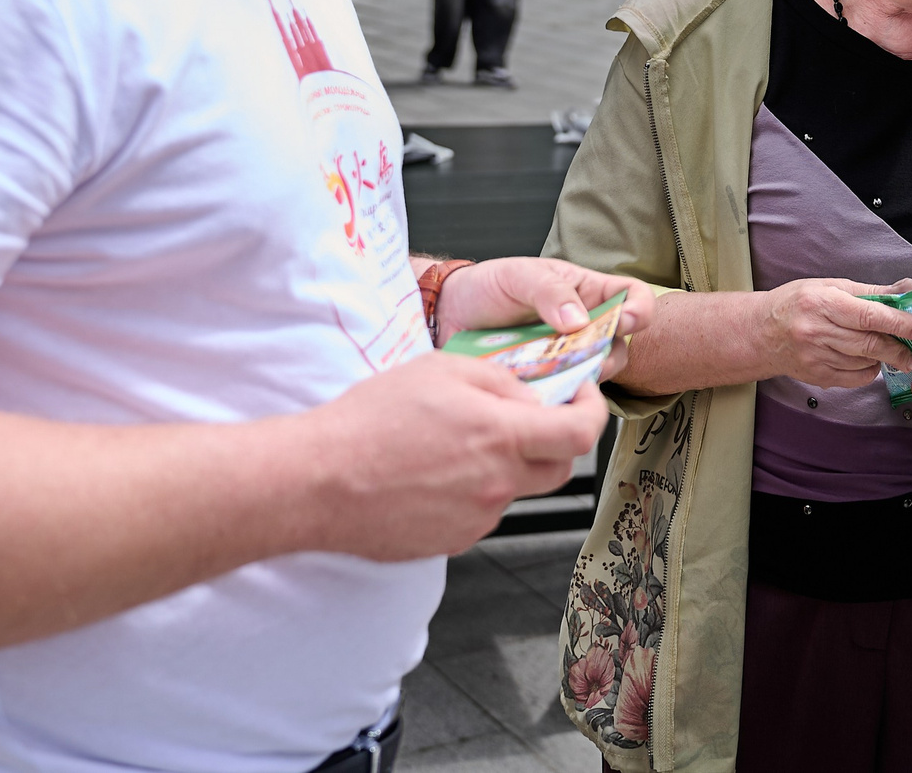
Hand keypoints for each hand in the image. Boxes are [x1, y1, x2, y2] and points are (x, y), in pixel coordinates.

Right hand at [299, 351, 609, 560]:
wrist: (318, 481)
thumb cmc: (370, 420)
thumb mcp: (440, 369)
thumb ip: (499, 379)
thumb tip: (531, 394)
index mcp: (502, 436)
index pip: (580, 434)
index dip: (593, 411)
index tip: (582, 397)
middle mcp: (497, 484)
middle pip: (557, 468)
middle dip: (553, 440)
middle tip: (521, 418)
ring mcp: (477, 519)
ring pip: (514, 489)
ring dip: (504, 466)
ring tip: (454, 443)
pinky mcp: (453, 542)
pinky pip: (480, 512)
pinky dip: (472, 491)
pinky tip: (432, 473)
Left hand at [431, 257, 660, 384]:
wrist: (449, 316)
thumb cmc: (487, 286)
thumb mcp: (518, 276)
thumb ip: (549, 291)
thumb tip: (578, 321)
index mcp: (586, 293)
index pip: (633, 297)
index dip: (639, 309)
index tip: (624, 321)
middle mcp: (583, 329)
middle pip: (619, 348)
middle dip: (607, 357)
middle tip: (584, 358)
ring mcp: (565, 360)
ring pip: (593, 378)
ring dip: (579, 381)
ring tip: (551, 375)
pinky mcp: (544, 384)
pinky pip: (561, 397)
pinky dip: (553, 397)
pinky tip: (534, 391)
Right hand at [760, 278, 911, 386]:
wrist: (760, 333)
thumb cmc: (795, 304)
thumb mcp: (830, 286)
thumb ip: (870, 290)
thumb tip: (905, 288)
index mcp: (821, 302)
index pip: (867, 315)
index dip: (898, 323)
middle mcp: (816, 331)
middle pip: (868, 343)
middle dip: (898, 348)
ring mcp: (815, 357)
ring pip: (863, 363)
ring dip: (884, 359)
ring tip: (891, 351)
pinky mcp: (817, 376)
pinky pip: (854, 378)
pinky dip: (869, 371)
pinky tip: (869, 361)